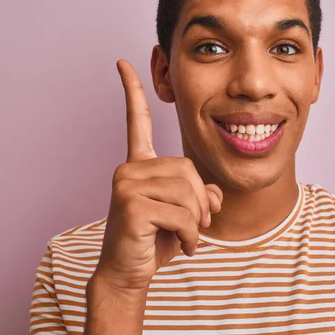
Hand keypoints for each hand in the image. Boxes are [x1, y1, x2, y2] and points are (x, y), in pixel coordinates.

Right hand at [93, 59, 222, 295]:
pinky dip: (191, 235)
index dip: (132, 92)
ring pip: (187, 191)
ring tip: (186, 236)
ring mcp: (127, 184)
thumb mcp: (187, 213)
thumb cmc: (156, 239)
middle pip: (188, 169)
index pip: (137, 122)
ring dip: (197, 221)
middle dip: (201, 202)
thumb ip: (202, 194)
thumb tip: (213, 194)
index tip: (121, 63)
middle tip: (196, 224)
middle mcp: (129, 168)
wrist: (129, 272)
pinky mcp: (131, 204)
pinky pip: (182, 214)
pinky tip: (181, 246)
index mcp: (140, 164)